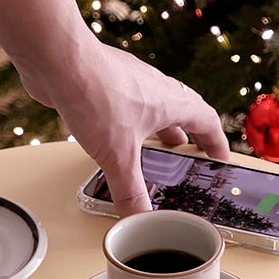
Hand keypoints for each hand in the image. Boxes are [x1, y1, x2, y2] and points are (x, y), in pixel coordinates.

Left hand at [22, 39, 229, 216]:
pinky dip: (133, 120)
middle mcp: (157, 88)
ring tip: (155, 146)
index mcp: (172, 103)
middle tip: (189, 154)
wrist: (58, 59)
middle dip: (190, 135)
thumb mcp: (118, 155)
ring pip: (157, 105)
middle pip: (185, 112)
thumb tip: (140, 219)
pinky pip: (131, 102)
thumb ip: (130, 190)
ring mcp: (132, 81)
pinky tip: (118, 131)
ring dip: (161, 125)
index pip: (208, 121)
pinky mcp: (109, 80)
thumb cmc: (97, 96)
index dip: (217, 142)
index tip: (220, 158)